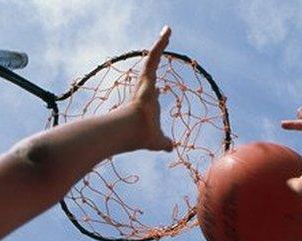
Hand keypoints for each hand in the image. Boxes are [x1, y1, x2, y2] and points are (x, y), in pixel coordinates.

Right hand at [127, 26, 174, 151]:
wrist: (131, 130)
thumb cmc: (140, 137)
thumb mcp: (156, 141)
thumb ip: (164, 143)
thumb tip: (171, 148)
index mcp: (146, 104)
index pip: (152, 94)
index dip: (155, 92)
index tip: (159, 90)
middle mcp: (144, 90)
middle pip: (151, 70)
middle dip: (156, 57)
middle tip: (163, 45)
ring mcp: (144, 82)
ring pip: (153, 57)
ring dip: (160, 43)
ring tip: (168, 31)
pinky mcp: (146, 76)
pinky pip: (154, 55)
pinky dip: (161, 43)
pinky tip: (168, 31)